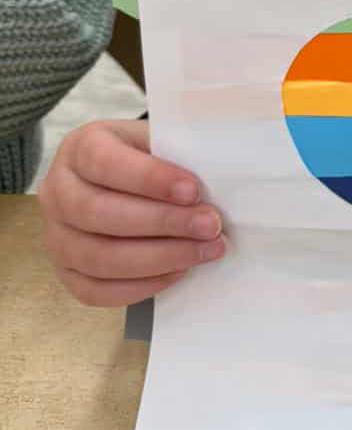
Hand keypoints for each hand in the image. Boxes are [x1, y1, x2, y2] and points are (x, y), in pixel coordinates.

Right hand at [39, 119, 224, 306]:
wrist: (123, 180)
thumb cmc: (147, 158)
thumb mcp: (158, 139)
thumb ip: (178, 153)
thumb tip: (218, 179)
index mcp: (80, 148)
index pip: (106, 163)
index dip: (150, 178)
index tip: (193, 190)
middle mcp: (58, 192)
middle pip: (100, 213)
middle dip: (163, 223)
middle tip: (210, 226)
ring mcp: (55, 236)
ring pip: (99, 257)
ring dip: (160, 258)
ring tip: (203, 251)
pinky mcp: (65, 272)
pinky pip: (95, 291)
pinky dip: (141, 286)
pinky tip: (178, 272)